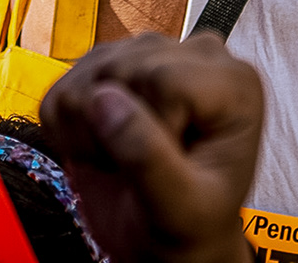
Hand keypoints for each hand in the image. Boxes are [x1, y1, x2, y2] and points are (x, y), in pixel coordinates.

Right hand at [42, 32, 261, 262]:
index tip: (165, 165)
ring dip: (88, 130)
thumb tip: (103, 100)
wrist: (171, 242)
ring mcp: (152, 55)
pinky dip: (68, 127)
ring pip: (87, 71)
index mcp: (234, 84)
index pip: (164, 80)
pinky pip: (63, 83)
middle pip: (121, 68)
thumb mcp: (181, 208)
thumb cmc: (192, 227)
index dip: (149, 128)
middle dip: (113, 130)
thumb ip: (147, 157)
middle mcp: (197, 57)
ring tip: (122, 160)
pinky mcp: (113, 65)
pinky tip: (103, 147)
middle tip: (137, 170)